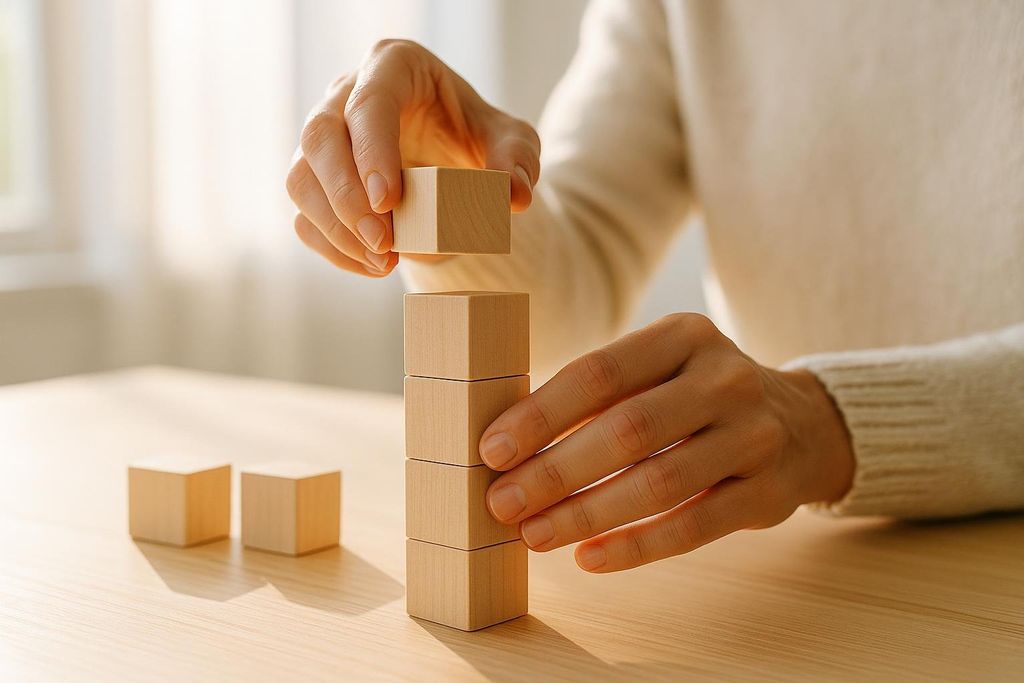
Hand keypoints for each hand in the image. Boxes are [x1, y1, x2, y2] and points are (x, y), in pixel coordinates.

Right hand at [285, 40, 539, 276]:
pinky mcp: (315, 179)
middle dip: (346, 198)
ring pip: (301, 179)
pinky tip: (371, 265)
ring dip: (336, 228)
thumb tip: (512, 195)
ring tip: (384, 262)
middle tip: (384, 244)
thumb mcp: (510, 140)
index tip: (389, 201)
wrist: (451, 154)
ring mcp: (323, 137)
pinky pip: (304, 215)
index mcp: (394, 67)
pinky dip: (332, 247)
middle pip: (319, 138)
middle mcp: (346, 94)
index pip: (369, 102)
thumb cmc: (474, 135)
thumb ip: (518, 160)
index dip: (372, 152)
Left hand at [481, 313, 854, 572]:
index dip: (540, 414)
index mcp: (684, 336)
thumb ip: (598, 393)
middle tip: (502, 503)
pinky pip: (693, 527)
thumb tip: (510, 442)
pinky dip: (635, 547)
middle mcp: (724, 379)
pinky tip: (588, 557)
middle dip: (555, 472)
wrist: (802, 424)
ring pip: (659, 483)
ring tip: (535, 535)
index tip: (491, 451)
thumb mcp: (659, 368)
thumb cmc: (697, 395)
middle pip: (627, 430)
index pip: (599, 372)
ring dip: (586, 514)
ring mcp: (753, 436)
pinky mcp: (767, 494)